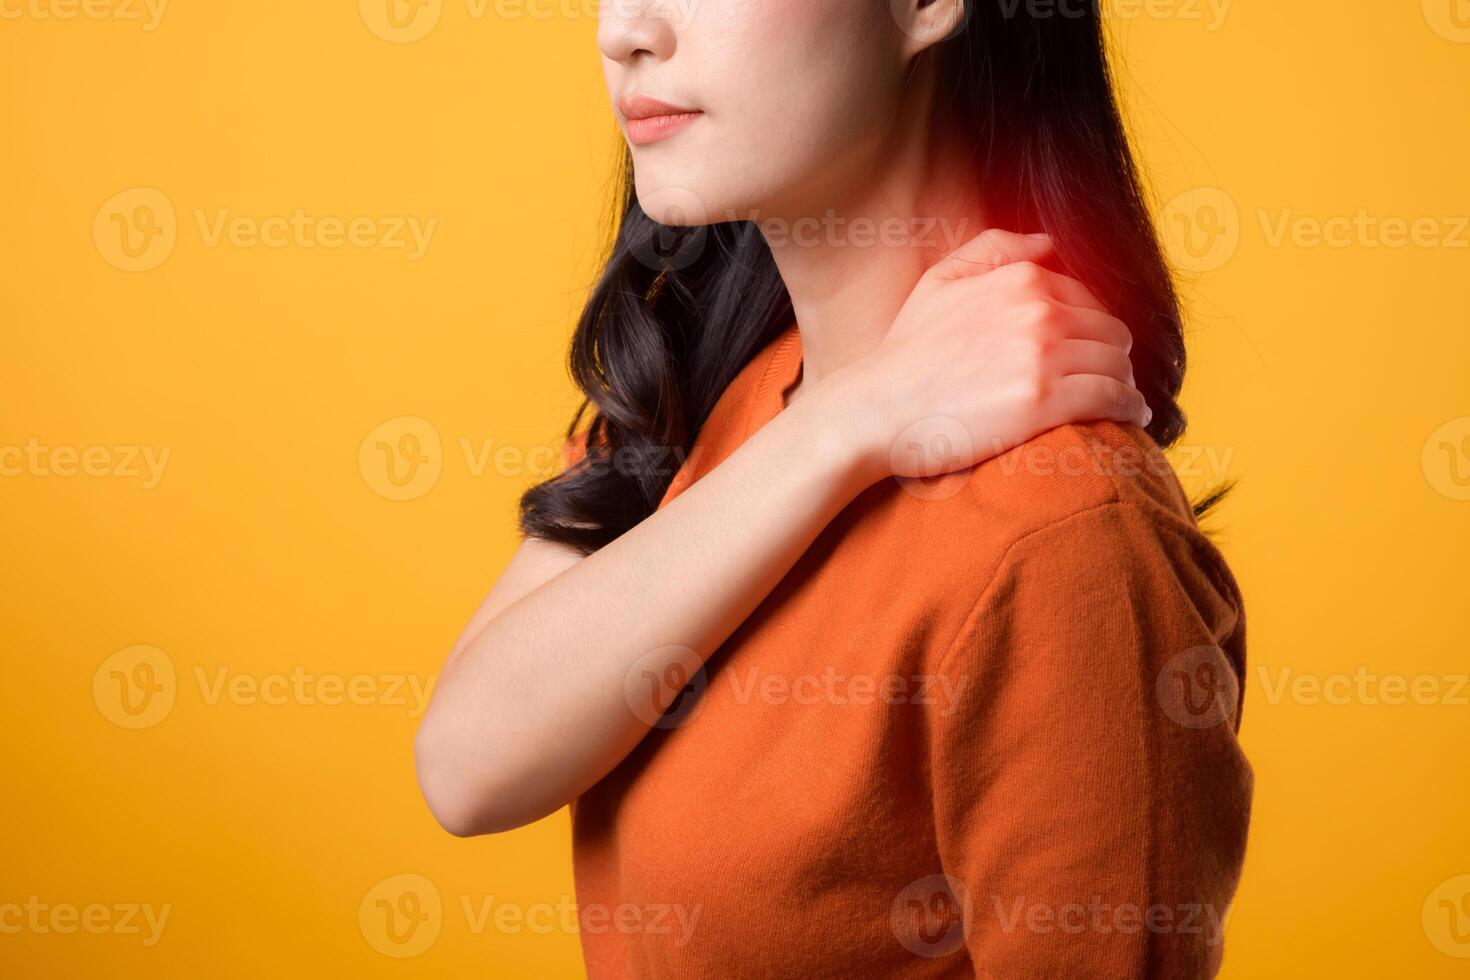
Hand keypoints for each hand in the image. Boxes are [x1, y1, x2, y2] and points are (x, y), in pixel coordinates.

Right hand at [829, 228, 1149, 481]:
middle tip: (1108, 382)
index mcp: (1020, 279)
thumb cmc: (904, 353)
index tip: (1091, 352)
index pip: (1089, 299)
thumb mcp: (940, 282)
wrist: (875, 409)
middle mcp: (1039, 311)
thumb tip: (1050, 243)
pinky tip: (1132, 421)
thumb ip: (995, 250)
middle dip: (1114, 356)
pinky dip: (1130, 410)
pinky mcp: (1045, 402)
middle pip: (1112, 333)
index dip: (1093, 329)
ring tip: (1123, 404)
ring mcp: (1044, 356)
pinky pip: (1114, 399)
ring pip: (1117, 365)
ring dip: (1125, 384)